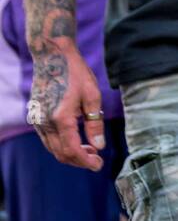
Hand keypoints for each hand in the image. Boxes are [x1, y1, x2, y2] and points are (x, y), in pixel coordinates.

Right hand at [26, 42, 104, 170]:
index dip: (87, 161)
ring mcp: (38, 120)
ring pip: (53, 149)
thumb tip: (99, 145)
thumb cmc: (75, 72)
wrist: (52, 56)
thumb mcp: (92, 95)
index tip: (99, 164)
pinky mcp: (35, 116)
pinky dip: (61, 145)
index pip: (73, 150)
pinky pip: (47, 139)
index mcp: (61, 118)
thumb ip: (95, 123)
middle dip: (79, 160)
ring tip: (89, 149)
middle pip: (61, 154)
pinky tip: (75, 139)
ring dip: (70, 154)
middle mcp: (46, 123)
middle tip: (96, 159)